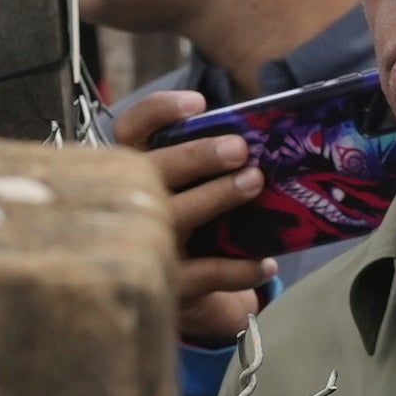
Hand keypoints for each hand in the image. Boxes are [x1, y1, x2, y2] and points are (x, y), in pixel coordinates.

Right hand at [107, 84, 275, 353]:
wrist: (177, 292)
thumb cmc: (190, 221)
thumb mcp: (188, 188)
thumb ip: (206, 162)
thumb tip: (260, 139)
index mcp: (132, 171)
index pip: (129, 129)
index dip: (158, 112)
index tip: (199, 103)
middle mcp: (128, 204)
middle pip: (149, 171)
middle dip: (195, 156)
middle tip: (238, 148)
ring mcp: (142, 245)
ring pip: (173, 216)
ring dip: (216, 197)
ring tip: (254, 182)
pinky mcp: (165, 286)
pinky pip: (205, 274)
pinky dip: (239, 268)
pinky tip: (267, 263)